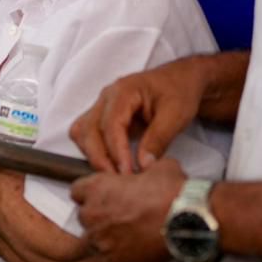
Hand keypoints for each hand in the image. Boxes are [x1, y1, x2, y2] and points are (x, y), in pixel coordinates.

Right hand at [69, 59, 206, 173]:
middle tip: (119, 181)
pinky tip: (109, 164)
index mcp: (124, 91)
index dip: (116, 151)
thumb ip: (158, 139)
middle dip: (100, 158)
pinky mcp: (102, 116)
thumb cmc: (178, 92)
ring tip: (114, 175)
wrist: (179, 80)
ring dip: (93, 155)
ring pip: (82, 133)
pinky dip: (92, 150)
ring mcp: (101, 106)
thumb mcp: (176, 115)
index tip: (127, 173)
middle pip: (89, 130)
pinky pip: (86, 134)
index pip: (111, 124)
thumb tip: (143, 165)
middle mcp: (106, 97)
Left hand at [72, 158, 183, 261]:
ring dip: (105, 237)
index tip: (102, 196)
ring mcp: (101, 240)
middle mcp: (93, 214)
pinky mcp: (113, 261)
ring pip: (93, 239)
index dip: (91, 193)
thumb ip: (148, 166)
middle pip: (85, 216)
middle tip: (119, 215)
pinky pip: (106, 259)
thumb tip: (149, 164)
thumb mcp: (160, 167)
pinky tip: (131, 251)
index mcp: (97, 188)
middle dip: (99, 215)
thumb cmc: (171, 193)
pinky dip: (116, 256)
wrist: (185, 221)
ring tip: (126, 236)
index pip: (77, 191)